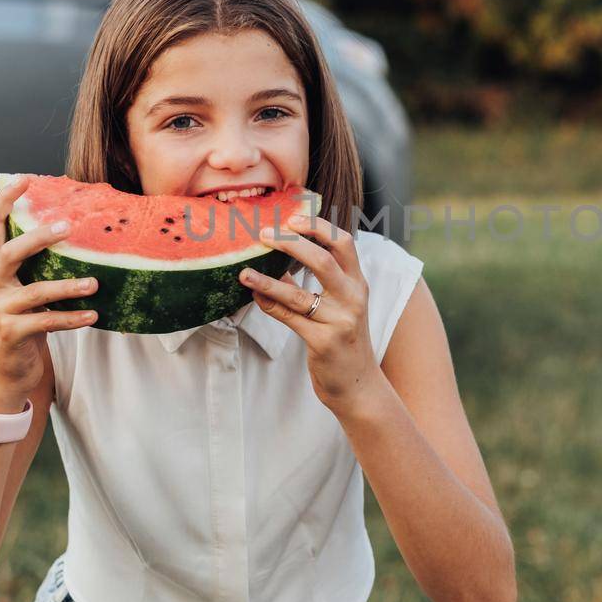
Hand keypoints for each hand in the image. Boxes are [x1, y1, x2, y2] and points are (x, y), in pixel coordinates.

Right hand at [0, 174, 97, 410]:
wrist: (8, 366)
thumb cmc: (27, 317)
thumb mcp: (28, 286)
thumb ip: (41, 263)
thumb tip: (80, 227)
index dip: (4, 201)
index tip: (24, 178)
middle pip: (8, 253)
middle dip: (36, 238)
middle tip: (66, 227)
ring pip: (34, 293)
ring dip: (67, 286)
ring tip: (95, 282)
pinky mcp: (11, 333)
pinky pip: (45, 323)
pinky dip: (71, 318)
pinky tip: (93, 315)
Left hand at [239, 208, 375, 409]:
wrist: (358, 385)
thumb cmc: (342, 339)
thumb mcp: (338, 306)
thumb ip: (315, 282)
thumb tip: (276, 258)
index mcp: (358, 283)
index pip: (343, 243)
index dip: (318, 226)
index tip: (292, 216)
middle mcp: (353, 298)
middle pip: (324, 261)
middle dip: (291, 243)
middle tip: (263, 234)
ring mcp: (340, 321)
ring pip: (300, 294)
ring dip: (268, 281)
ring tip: (244, 270)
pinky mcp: (324, 343)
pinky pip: (289, 318)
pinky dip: (269, 304)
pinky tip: (253, 293)